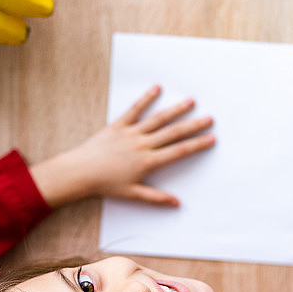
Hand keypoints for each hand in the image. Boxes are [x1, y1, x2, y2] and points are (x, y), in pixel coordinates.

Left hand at [30, 85, 214, 206]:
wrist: (81, 172)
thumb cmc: (105, 184)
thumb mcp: (132, 194)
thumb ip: (156, 198)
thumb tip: (176, 202)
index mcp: (148, 162)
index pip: (179, 151)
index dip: (197, 144)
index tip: (211, 138)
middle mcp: (142, 145)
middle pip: (173, 132)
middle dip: (194, 125)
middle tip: (209, 118)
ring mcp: (131, 133)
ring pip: (158, 119)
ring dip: (176, 109)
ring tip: (190, 101)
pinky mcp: (118, 125)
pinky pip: (134, 109)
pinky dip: (146, 98)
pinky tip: (157, 88)